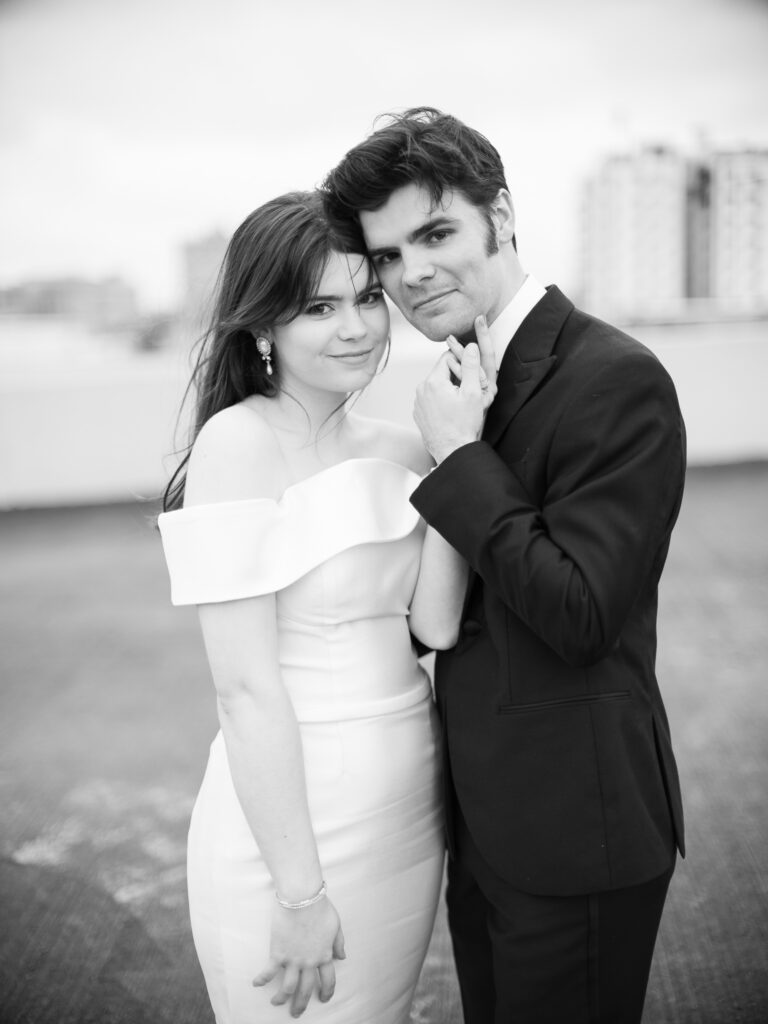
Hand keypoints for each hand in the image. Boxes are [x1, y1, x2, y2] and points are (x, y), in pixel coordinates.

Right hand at [253, 897, 345, 1016]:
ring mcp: (293, 960)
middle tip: (296, 1013)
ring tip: (276, 1003)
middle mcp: (309, 962)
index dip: (327, 992)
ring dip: (281, 998)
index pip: (328, 980)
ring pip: (287, 988)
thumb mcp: (336, 925)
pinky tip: (256, 984)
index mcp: (324, 955)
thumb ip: (338, 943)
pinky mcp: (278, 953)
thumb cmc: (320, 907)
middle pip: (306, 990)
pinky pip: (269, 972)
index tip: (324, 999)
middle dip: (301, 1004)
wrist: (302, 897)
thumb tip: (342, 956)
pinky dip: (262, 979)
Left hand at [414, 315, 497, 463]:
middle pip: (441, 371)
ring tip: (460, 404)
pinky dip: (440, 400)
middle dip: (455, 376)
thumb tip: (470, 346)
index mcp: (433, 381)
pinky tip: (451, 412)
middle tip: (468, 391)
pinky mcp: (418, 412)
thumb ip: (471, 366)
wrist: (452, 450)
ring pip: (436, 385)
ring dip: (448, 388)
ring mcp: (418, 402)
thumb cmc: (463, 425)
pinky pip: (430, 398)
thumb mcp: (473, 392)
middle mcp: (421, 389)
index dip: (462, 362)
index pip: (448, 357)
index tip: (471, 375)